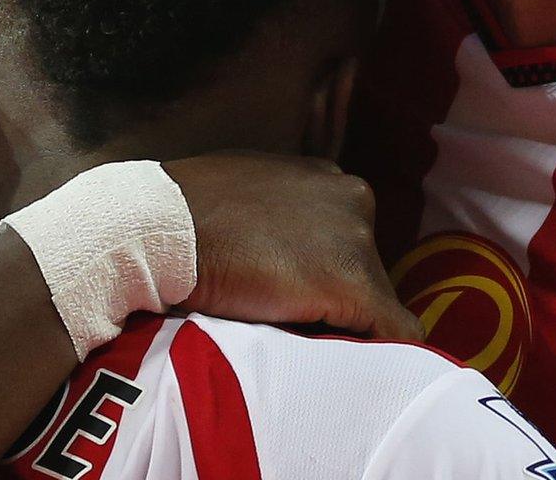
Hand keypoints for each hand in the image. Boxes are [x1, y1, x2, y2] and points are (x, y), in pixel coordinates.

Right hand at [165, 153, 421, 342]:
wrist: (160, 228)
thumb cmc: (182, 213)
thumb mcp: (242, 195)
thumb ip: (273, 213)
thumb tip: (269, 247)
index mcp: (326, 179)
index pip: (345, 239)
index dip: (321, 275)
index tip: (296, 301)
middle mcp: (352, 199)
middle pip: (365, 266)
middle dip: (336, 298)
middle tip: (297, 326)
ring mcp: (356, 240)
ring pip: (374, 299)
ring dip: (345, 323)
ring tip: (306, 344)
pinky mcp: (353, 284)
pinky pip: (395, 330)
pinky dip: (386, 354)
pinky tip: (368, 377)